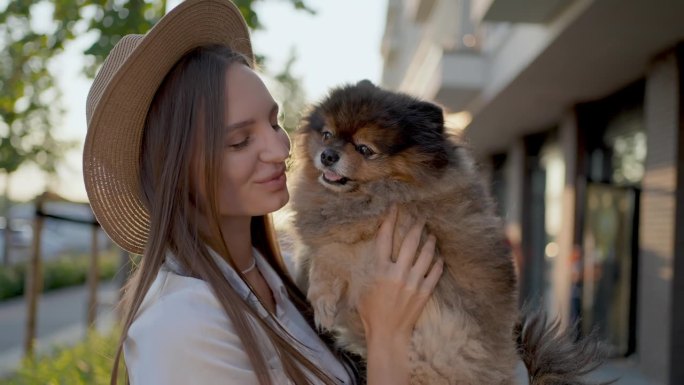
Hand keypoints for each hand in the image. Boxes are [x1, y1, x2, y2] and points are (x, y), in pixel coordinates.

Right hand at [358, 205, 442, 345]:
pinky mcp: (424, 293)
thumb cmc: (371, 312)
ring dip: (430, 242)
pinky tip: (439, 257)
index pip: (384, 239)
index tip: (394, 209)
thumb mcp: (362, 288)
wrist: (388, 334)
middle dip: (416, 227)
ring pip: (426, 255)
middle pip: (409, 243)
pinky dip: (438, 263)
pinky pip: (435, 273)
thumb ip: (367, 269)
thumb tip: (371, 253)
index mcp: (380, 271)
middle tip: (420, 217)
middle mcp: (398, 274)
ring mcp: (413, 283)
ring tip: (432, 235)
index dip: (389, 221)